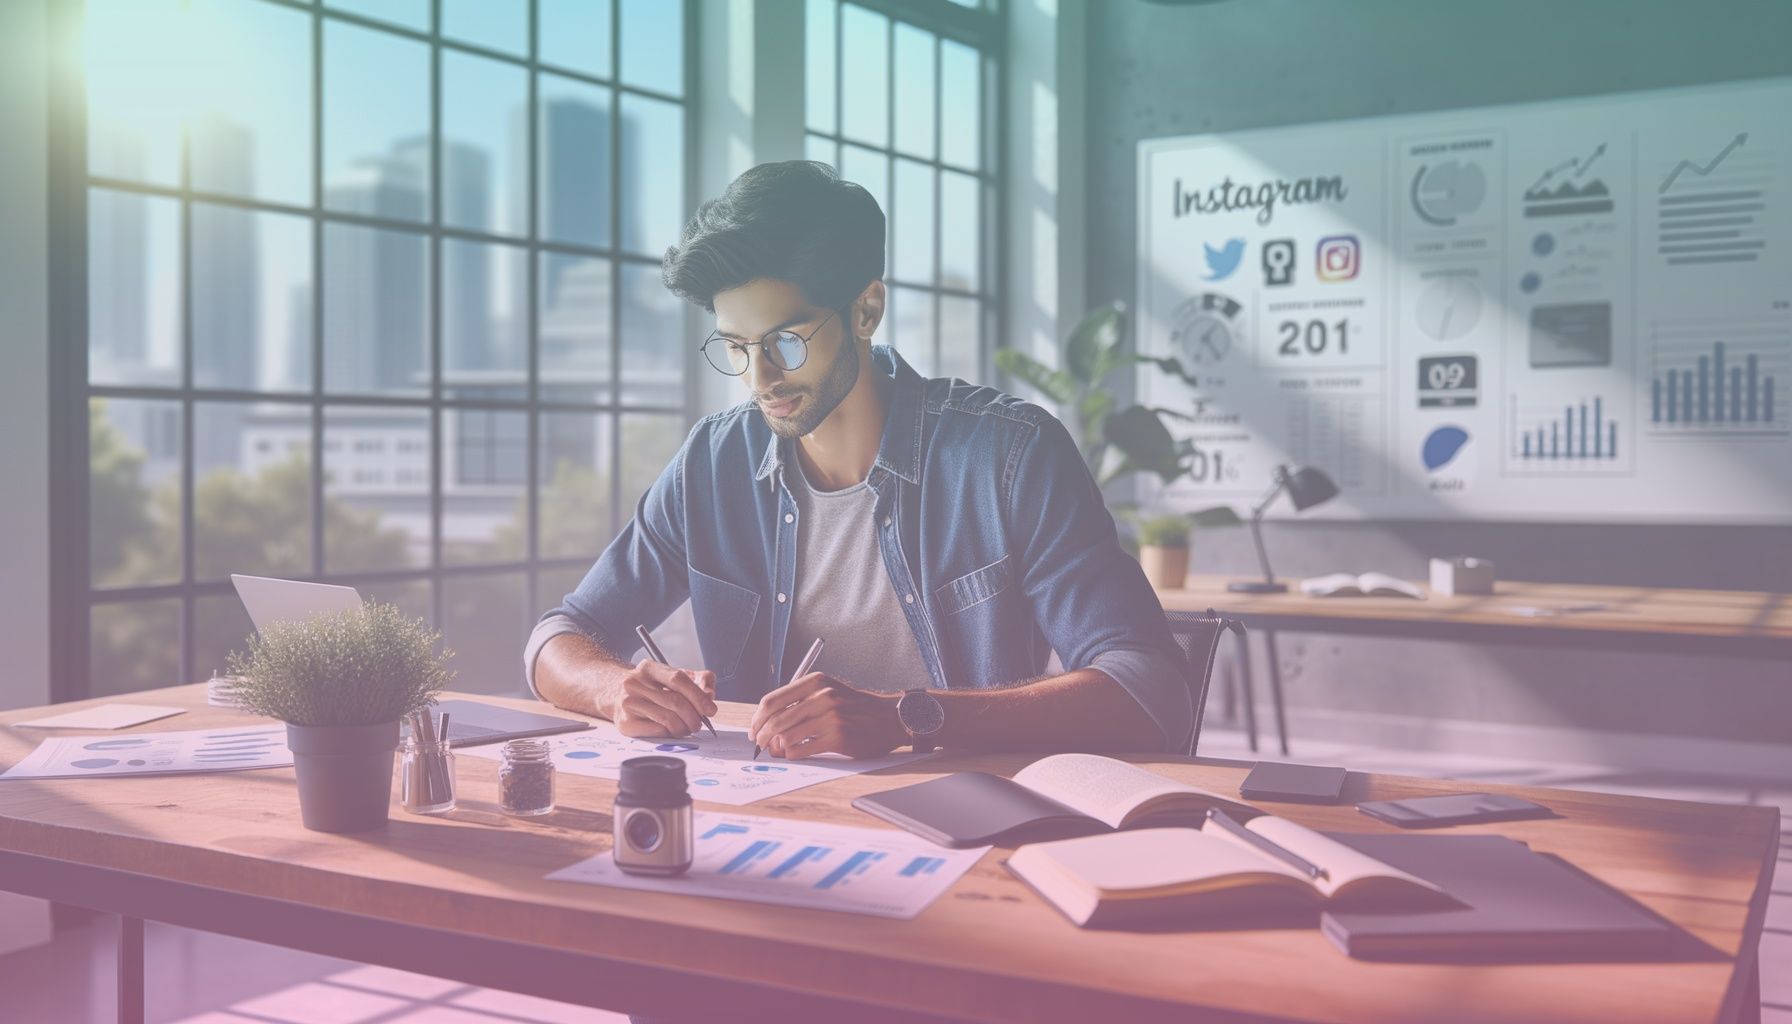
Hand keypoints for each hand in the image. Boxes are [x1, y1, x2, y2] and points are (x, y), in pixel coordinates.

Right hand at [600, 660, 717, 737]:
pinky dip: (671, 733)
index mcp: (648, 668)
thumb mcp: (673, 677)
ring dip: (684, 727)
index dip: (698, 695)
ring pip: (667, 718)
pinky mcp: (625, 723)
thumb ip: (697, 680)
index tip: (710, 709)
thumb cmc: (650, 688)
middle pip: (675, 701)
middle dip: (694, 715)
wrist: (615, 696)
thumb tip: (709, 694)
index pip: (678, 679)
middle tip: (700, 723)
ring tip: (688, 728)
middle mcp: (634, 683)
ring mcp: (627, 703)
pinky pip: (657, 730)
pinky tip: (672, 730)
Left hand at [748, 673, 906, 758]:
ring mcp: (831, 717)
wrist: (890, 718)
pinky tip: (795, 754)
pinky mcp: (838, 738)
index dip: (757, 718)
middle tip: (760, 745)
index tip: (754, 729)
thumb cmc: (856, 707)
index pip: (772, 700)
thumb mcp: (829, 692)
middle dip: (762, 736)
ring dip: (776, 748)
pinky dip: (792, 755)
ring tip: (778, 751)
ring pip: (786, 737)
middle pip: (775, 720)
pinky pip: (802, 750)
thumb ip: (801, 701)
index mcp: (816, 683)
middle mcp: (822, 697)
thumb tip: (768, 722)